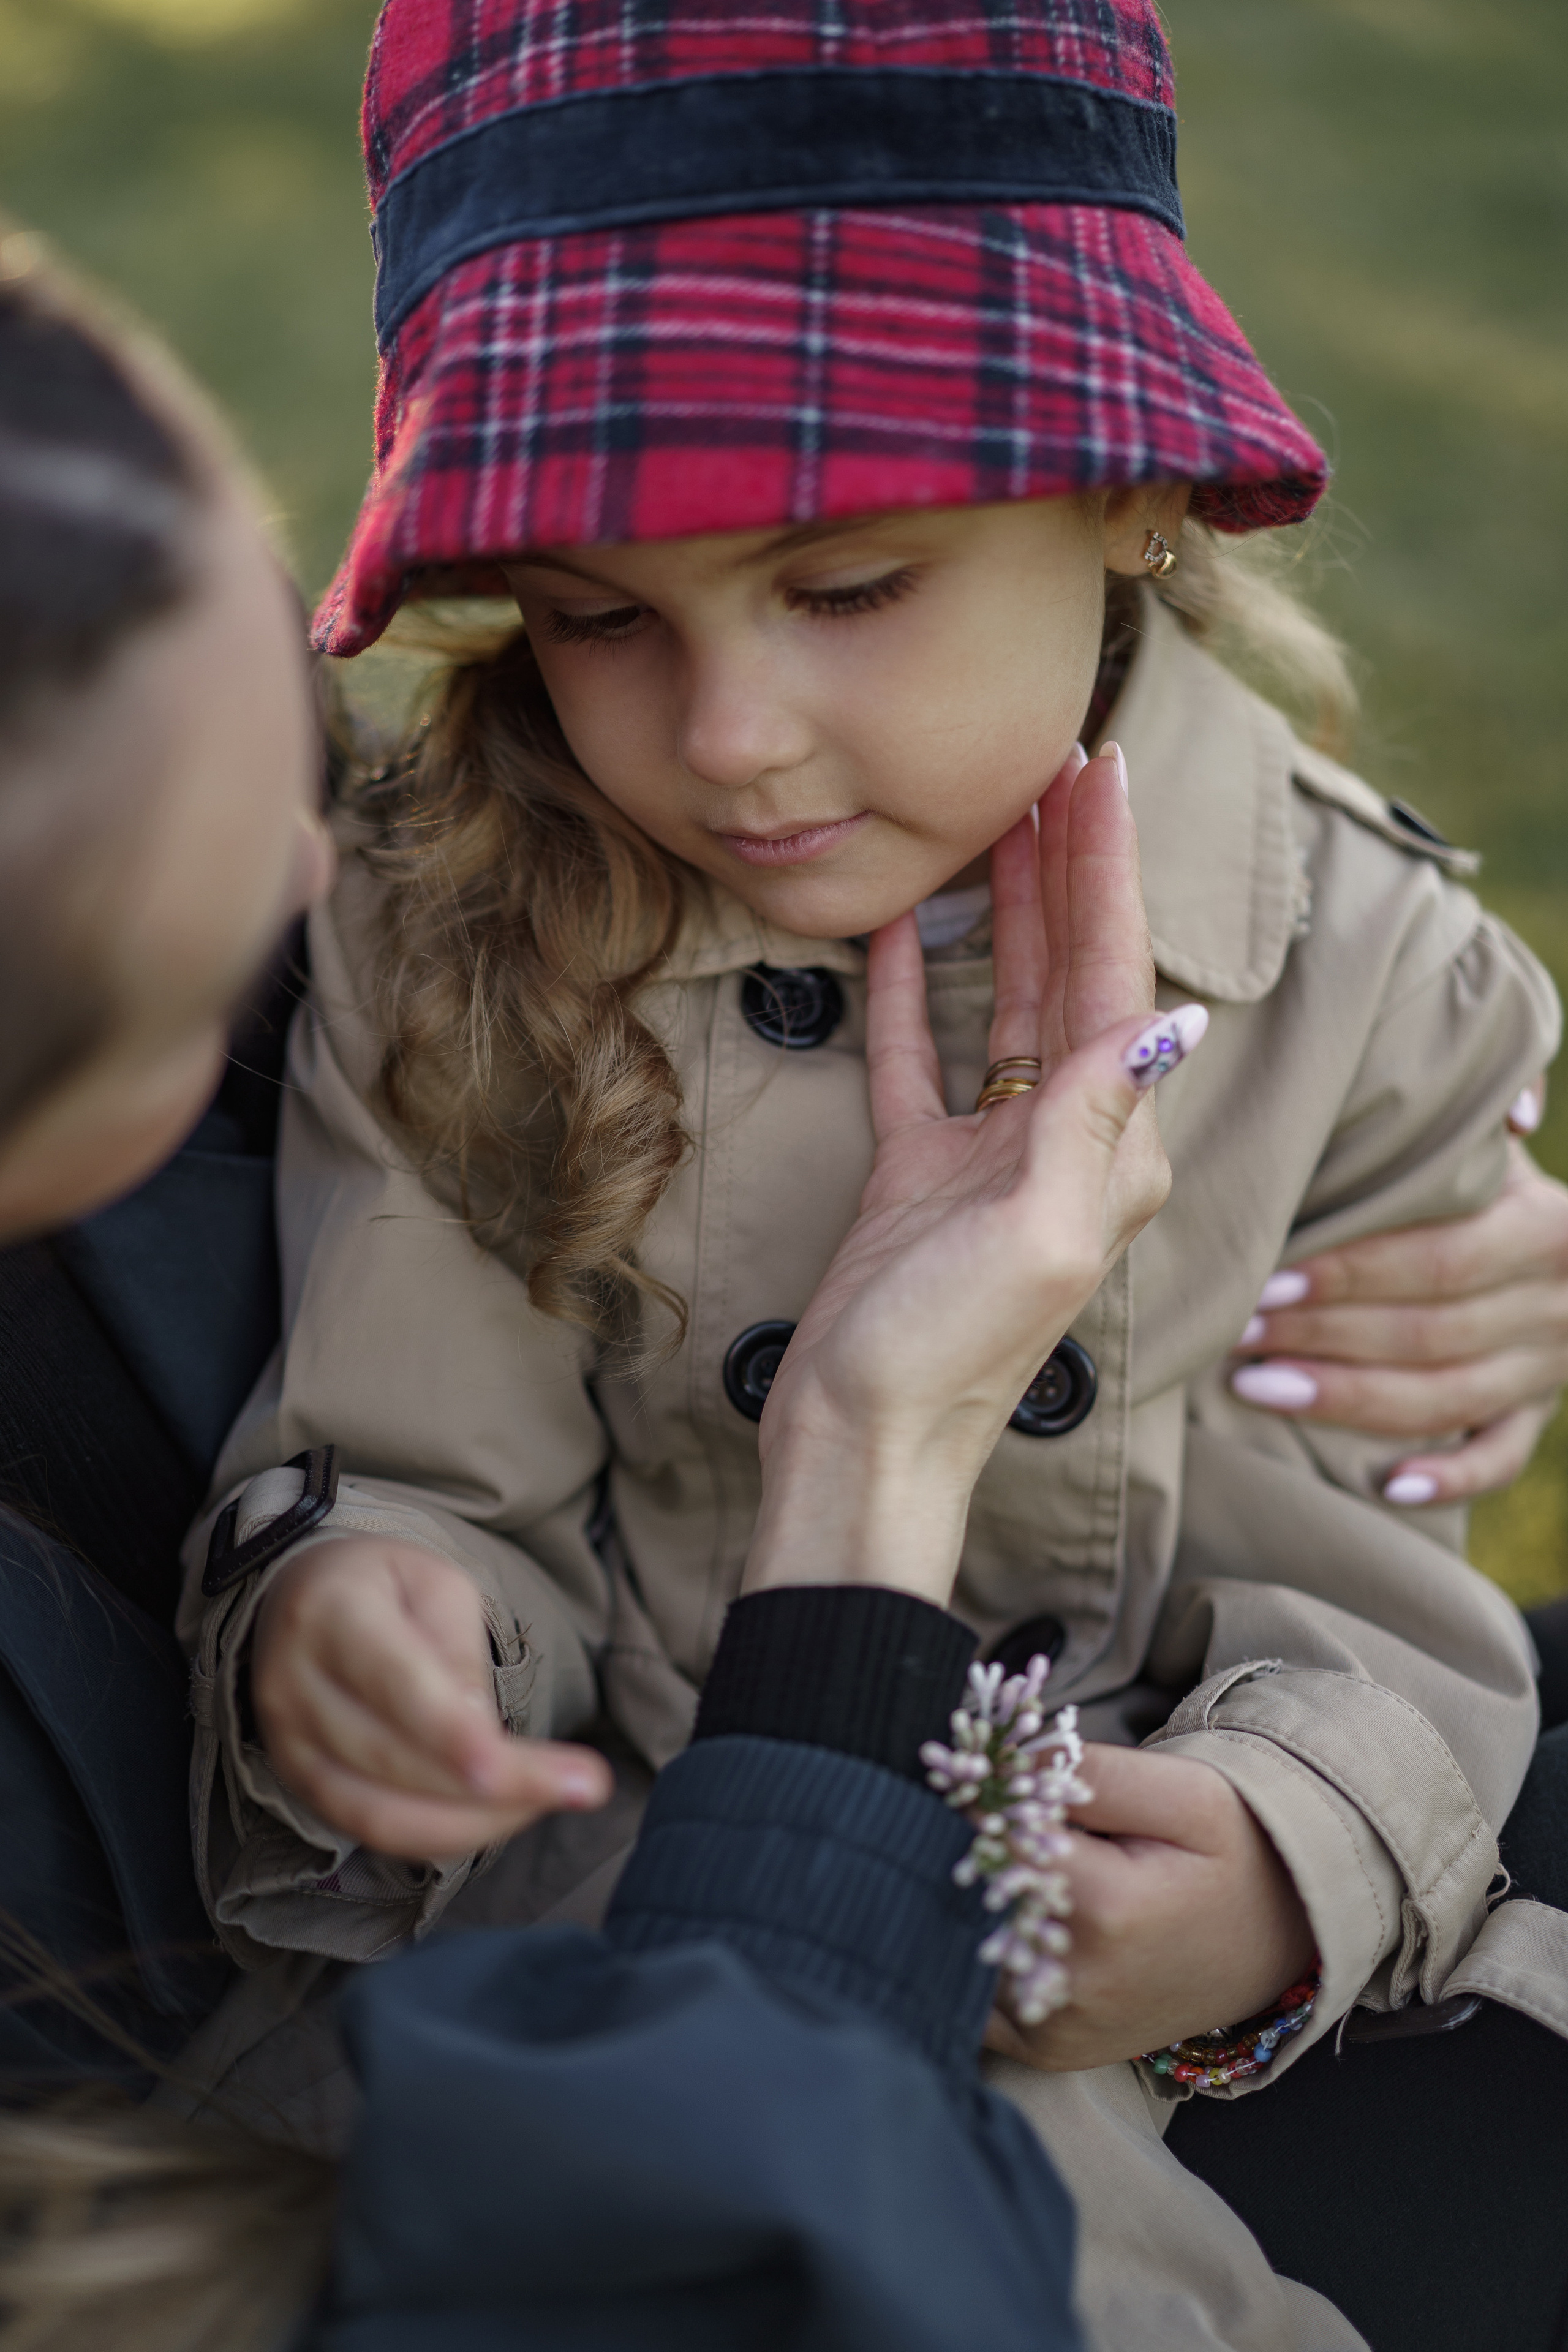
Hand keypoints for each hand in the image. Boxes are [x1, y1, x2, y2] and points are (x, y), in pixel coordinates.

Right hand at [251, 1537, 611, 1859]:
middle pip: (396, 1760)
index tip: (513, 1768)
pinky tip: (499, 1816)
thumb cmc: (385, 1588)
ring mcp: (288, 1745)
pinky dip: (443, 1834)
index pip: (397, 1685)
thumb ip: (458, 1653)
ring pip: (384, 1813)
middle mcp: (295, 1685)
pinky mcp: (299, 1786)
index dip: (453, 1737)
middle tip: (584, 1785)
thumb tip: (482, 1737)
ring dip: (478, 1821)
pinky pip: (374, 1832)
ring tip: (551, 1800)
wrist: (305, 1598)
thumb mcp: (436, 1586)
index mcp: (332, 1613)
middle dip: (497, 1787)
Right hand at [746, 744, 1203, 1603]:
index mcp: (1112, 1151)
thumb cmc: (948, 1354)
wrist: (860, 1437)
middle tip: (1056, 762)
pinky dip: (920, 984)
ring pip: (1010, 1000)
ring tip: (1002, 815)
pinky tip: (910, 920)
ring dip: (1013, 909)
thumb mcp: (1037, 1237)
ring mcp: (990, 1150)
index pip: (1122, 981)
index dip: (1110, 873)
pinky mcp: (920, 1168)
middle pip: (1078, 973)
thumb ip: (1095, 1124)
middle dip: (1073, 867)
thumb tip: (1166, 1021)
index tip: (1097, 777)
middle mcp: (1065, 1139)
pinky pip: (923, 1052)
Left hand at [983, 1744, 1314, 2071]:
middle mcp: (1074, 1983)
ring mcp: (1056, 2027)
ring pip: (964, 1939)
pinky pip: (973, 1994)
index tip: (979, 1769)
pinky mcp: (1047, 2051)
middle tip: (997, 1810)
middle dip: (971, 1844)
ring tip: (1016, 1862)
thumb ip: (1096, 1772)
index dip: (982, 1796)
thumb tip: (1007, 1765)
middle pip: (973, 1891)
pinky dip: (975, 1948)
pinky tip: (1011, 1914)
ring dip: (972, 1895)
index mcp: (1107, 1910)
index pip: (995, 1837)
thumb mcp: (1187, 1792)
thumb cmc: (1236, 1856)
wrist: (1282, 1941)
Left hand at [1230, 1138, 1567, 1504]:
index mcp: (1546, 1230)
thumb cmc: (1494, 1180)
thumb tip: (1517, 1112)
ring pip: (1446, 1399)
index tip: (1269, 1277)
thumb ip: (1478, 1124)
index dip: (1353, 1275)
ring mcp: (1549, 1368)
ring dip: (1347, 1398)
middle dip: (1325, 1335)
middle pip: (1430, 1333)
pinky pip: (1497, 1458)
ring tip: (1258, 1387)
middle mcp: (1558, 1306)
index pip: (1441, 1261)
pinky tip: (1383, 1484)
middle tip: (1240, 1331)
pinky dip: (1446, 1477)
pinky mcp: (1536, 1414)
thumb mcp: (1491, 1143)